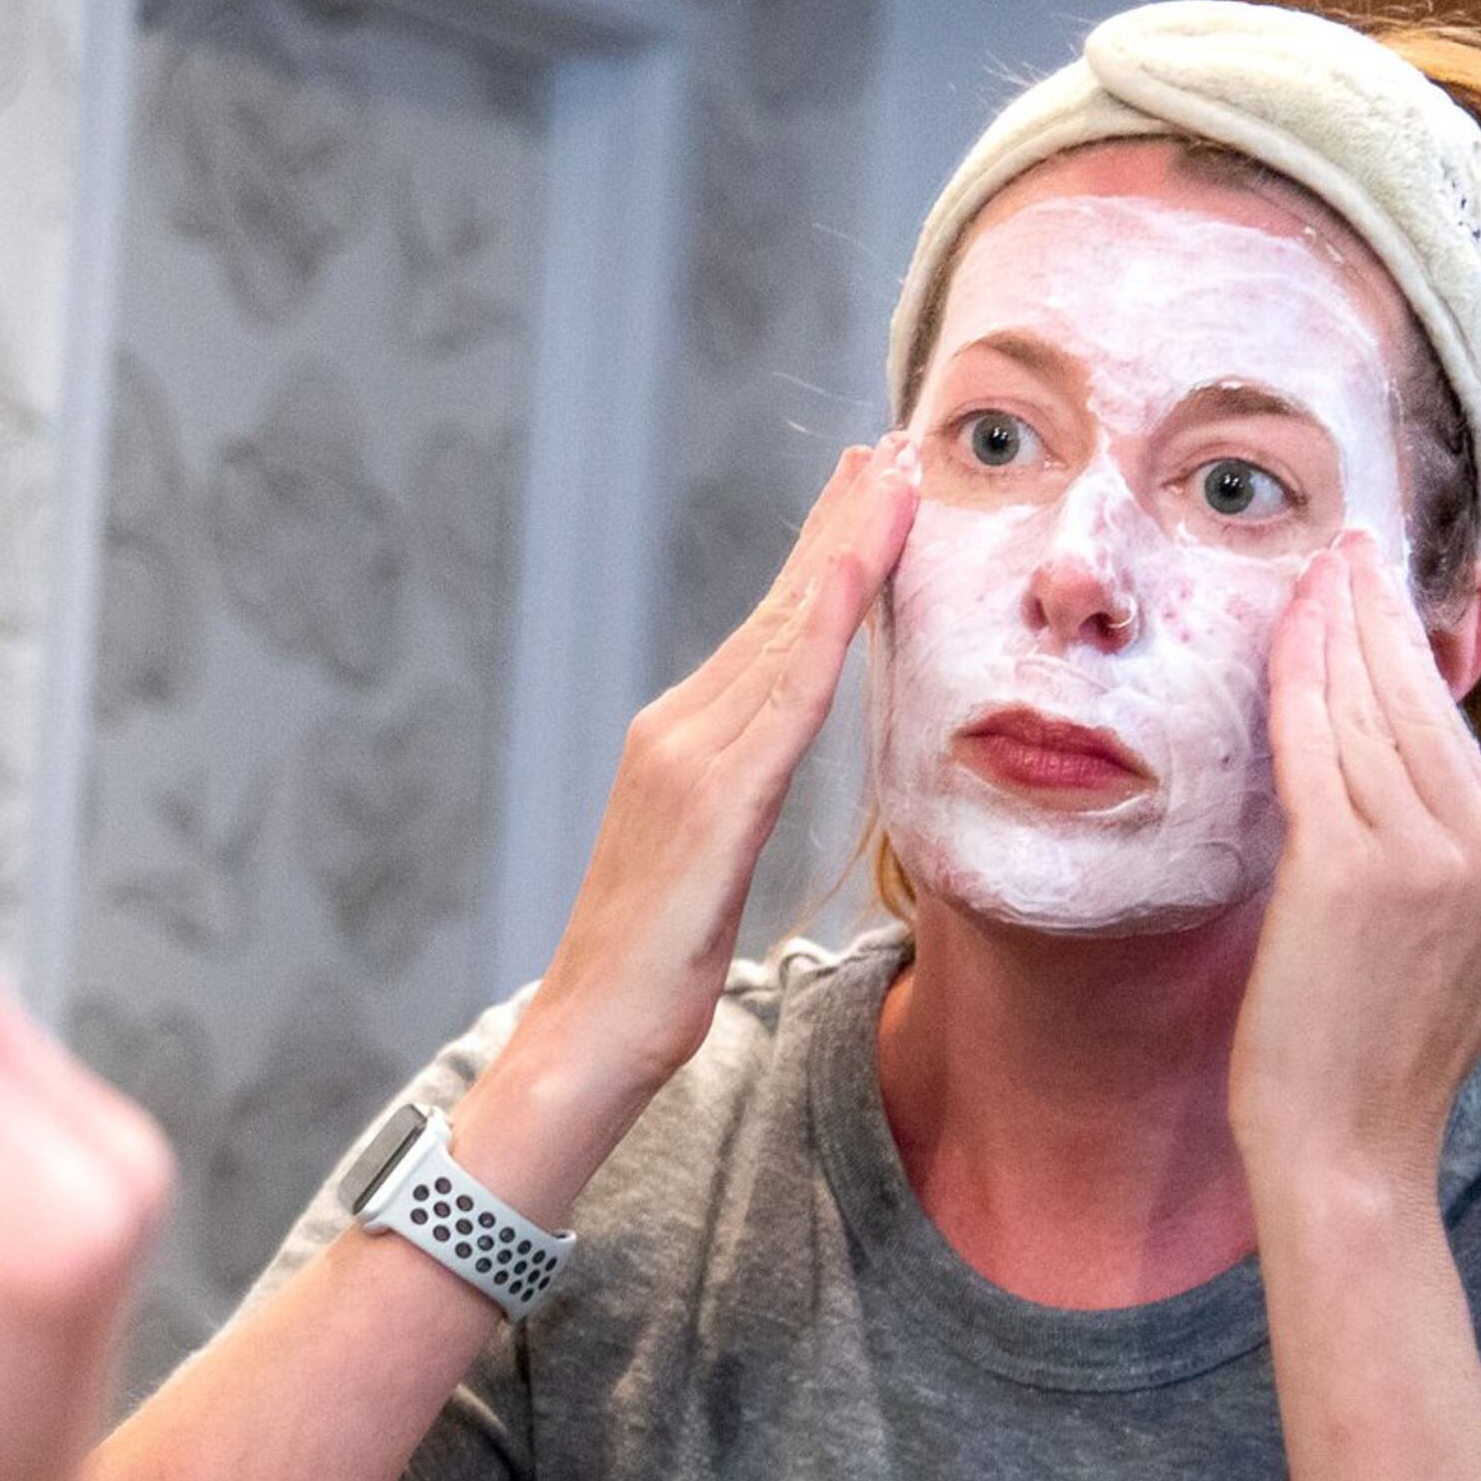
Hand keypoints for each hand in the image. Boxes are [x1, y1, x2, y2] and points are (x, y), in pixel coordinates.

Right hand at [497, 441, 916, 1115]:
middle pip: (780, 608)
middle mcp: (679, 728)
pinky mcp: (711, 799)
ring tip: (894, 476)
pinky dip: (821, 625)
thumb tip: (771, 764)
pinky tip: (856, 572)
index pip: (772, 632)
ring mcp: (690, 757)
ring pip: (786, 632)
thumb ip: (737, 799)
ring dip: (846, 546)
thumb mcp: (708, 868)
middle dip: (840, 522)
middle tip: (891, 445)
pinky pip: (783, 697)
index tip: (871, 490)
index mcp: (683, 742)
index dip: (825, 556)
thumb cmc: (650, 973)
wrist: (587, 1035)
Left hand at [1230, 530, 1480, 1195]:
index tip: (1380, 582)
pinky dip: (1296, 683)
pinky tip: (1282, 633)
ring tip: (1309, 571)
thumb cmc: (1390, 1057)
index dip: (1412, 648)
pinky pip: (1314, 749)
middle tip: (1343, 544)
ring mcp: (1423, 861)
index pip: (1454, 730)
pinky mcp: (1348, 871)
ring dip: (1331, 632)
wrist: (1347, 1150)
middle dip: (1375, 614)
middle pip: (1416, 704)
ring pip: (1363, 714)